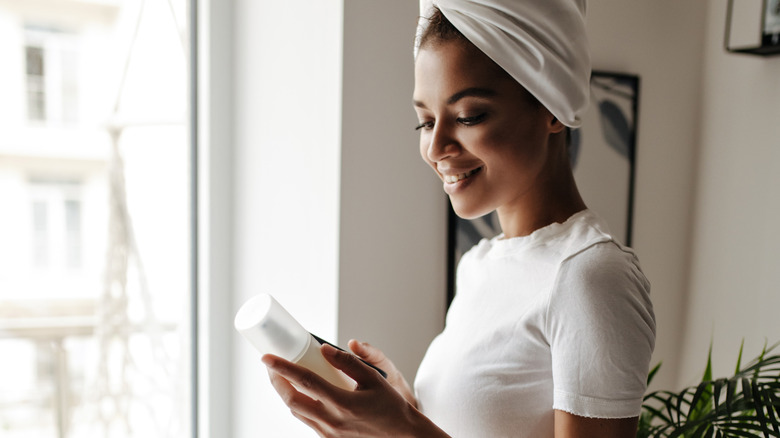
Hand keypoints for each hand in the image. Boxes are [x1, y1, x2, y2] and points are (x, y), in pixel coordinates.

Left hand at [262, 344, 447, 437]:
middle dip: (276, 381)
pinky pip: (307, 421)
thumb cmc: (390, 406)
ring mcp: (329, 433)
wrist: (401, 436)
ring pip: (297, 412)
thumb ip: (348, 362)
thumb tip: (325, 349)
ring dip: (285, 393)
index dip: (282, 368)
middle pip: (291, 401)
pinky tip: (302, 394)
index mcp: (342, 403)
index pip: (305, 381)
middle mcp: (332, 420)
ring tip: (283, 377)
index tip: (267, 357)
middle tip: (271, 366)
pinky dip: (299, 405)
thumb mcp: (373, 379)